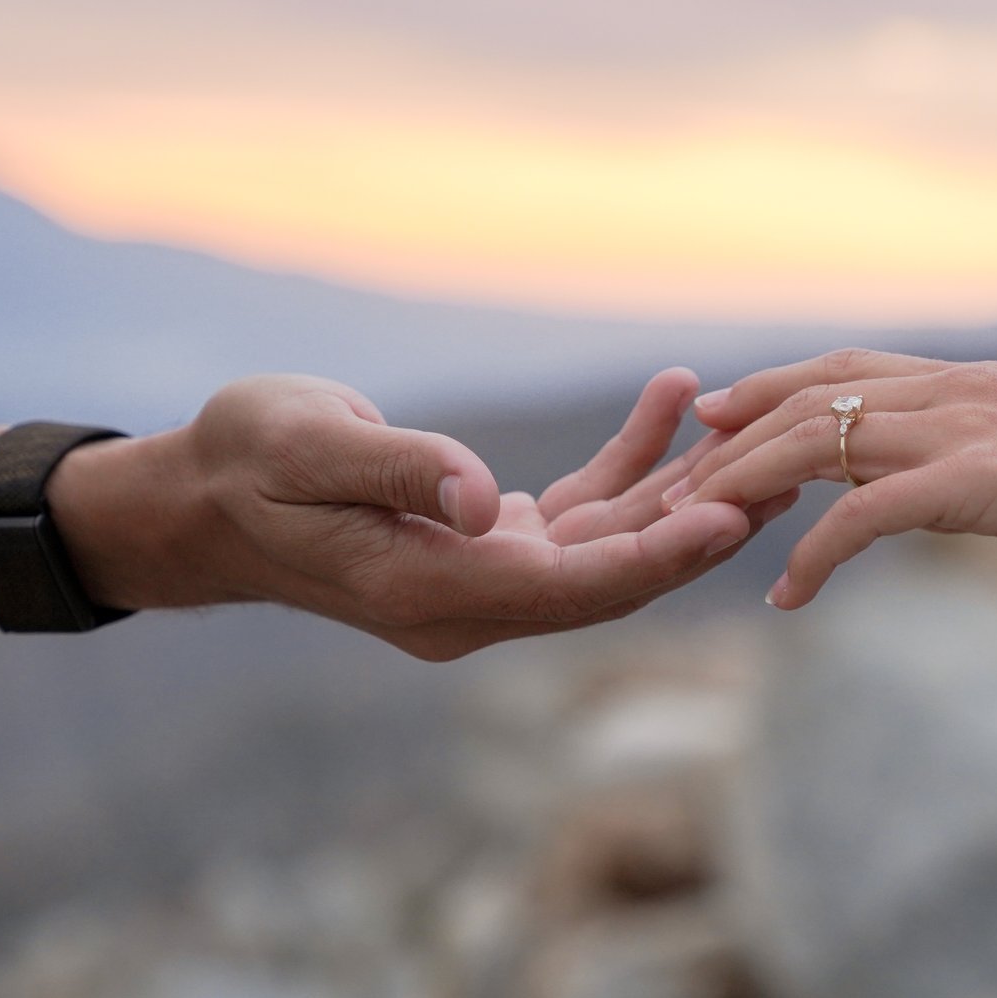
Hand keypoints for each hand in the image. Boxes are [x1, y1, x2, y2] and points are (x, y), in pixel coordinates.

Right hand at [55, 367, 791, 657]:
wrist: (203, 498)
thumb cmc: (244, 462)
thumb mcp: (305, 449)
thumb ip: (400, 468)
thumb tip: (483, 497)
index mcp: (433, 591)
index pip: (573, 588)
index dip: (657, 558)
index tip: (731, 517)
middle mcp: (472, 599)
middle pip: (614, 575)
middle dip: (704, 529)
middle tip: (793, 473)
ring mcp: (483, 575)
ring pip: (610, 544)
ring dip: (684, 494)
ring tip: (765, 436)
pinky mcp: (486, 541)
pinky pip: (579, 508)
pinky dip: (628, 461)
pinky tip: (671, 398)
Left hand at [665, 350, 996, 609]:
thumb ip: (964, 473)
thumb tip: (919, 497)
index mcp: (964, 384)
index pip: (837, 375)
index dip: (764, 396)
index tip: (704, 428)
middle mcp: (955, 390)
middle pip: (807, 402)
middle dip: (728, 446)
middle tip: (666, 494)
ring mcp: (966, 429)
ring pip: (819, 443)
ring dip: (744, 491)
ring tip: (693, 537)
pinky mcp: (979, 481)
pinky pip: (865, 512)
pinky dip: (815, 554)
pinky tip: (789, 597)